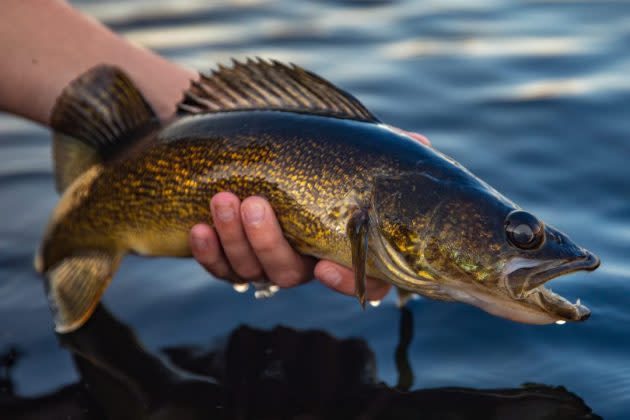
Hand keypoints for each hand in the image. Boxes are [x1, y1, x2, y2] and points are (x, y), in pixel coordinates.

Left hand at [189, 129, 430, 300]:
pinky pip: (219, 269)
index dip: (344, 281)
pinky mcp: (230, 258)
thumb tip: (421, 146)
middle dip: (268, 242)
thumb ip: (379, 152)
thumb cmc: (308, 152)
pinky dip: (208, 253)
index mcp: (337, 244)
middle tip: (256, 204)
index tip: (324, 264)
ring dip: (235, 239)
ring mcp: (264, 261)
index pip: (357, 280)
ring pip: (251, 270)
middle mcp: (302, 260)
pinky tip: (199, 228)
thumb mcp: (345, 148)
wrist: (249, 152)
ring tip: (223, 199)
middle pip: (289, 273)